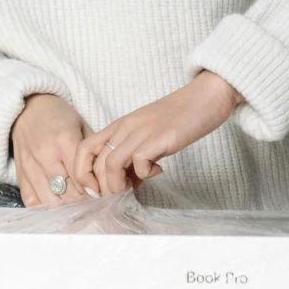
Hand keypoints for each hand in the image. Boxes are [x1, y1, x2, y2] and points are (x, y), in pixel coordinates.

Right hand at [10, 92, 91, 205]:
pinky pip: (30, 199)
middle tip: (92, 204)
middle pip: (67, 192)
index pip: (82, 177)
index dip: (94, 189)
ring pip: (49, 200)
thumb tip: (105, 177)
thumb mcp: (81, 125)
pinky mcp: (19, 173)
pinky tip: (55, 208)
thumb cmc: (59, 115)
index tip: (102, 194)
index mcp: (64, 141)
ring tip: (76, 210)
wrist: (27, 106)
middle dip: (82, 202)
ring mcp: (30, 166)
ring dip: (65, 208)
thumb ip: (92, 151)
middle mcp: (46, 155)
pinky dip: (44, 208)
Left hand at [78, 72, 240, 194]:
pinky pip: (139, 163)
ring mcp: (142, 131)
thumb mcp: (147, 134)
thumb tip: (126, 181)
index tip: (97, 190)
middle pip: (95, 162)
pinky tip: (158, 170)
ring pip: (110, 164)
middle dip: (103, 187)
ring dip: (118, 184)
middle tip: (122, 191)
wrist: (206, 97)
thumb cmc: (178, 118)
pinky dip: (144, 174)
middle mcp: (125, 126)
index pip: (83, 149)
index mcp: (119, 125)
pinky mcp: (160, 137)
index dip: (83, 174)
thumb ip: (132, 154)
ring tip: (134, 186)